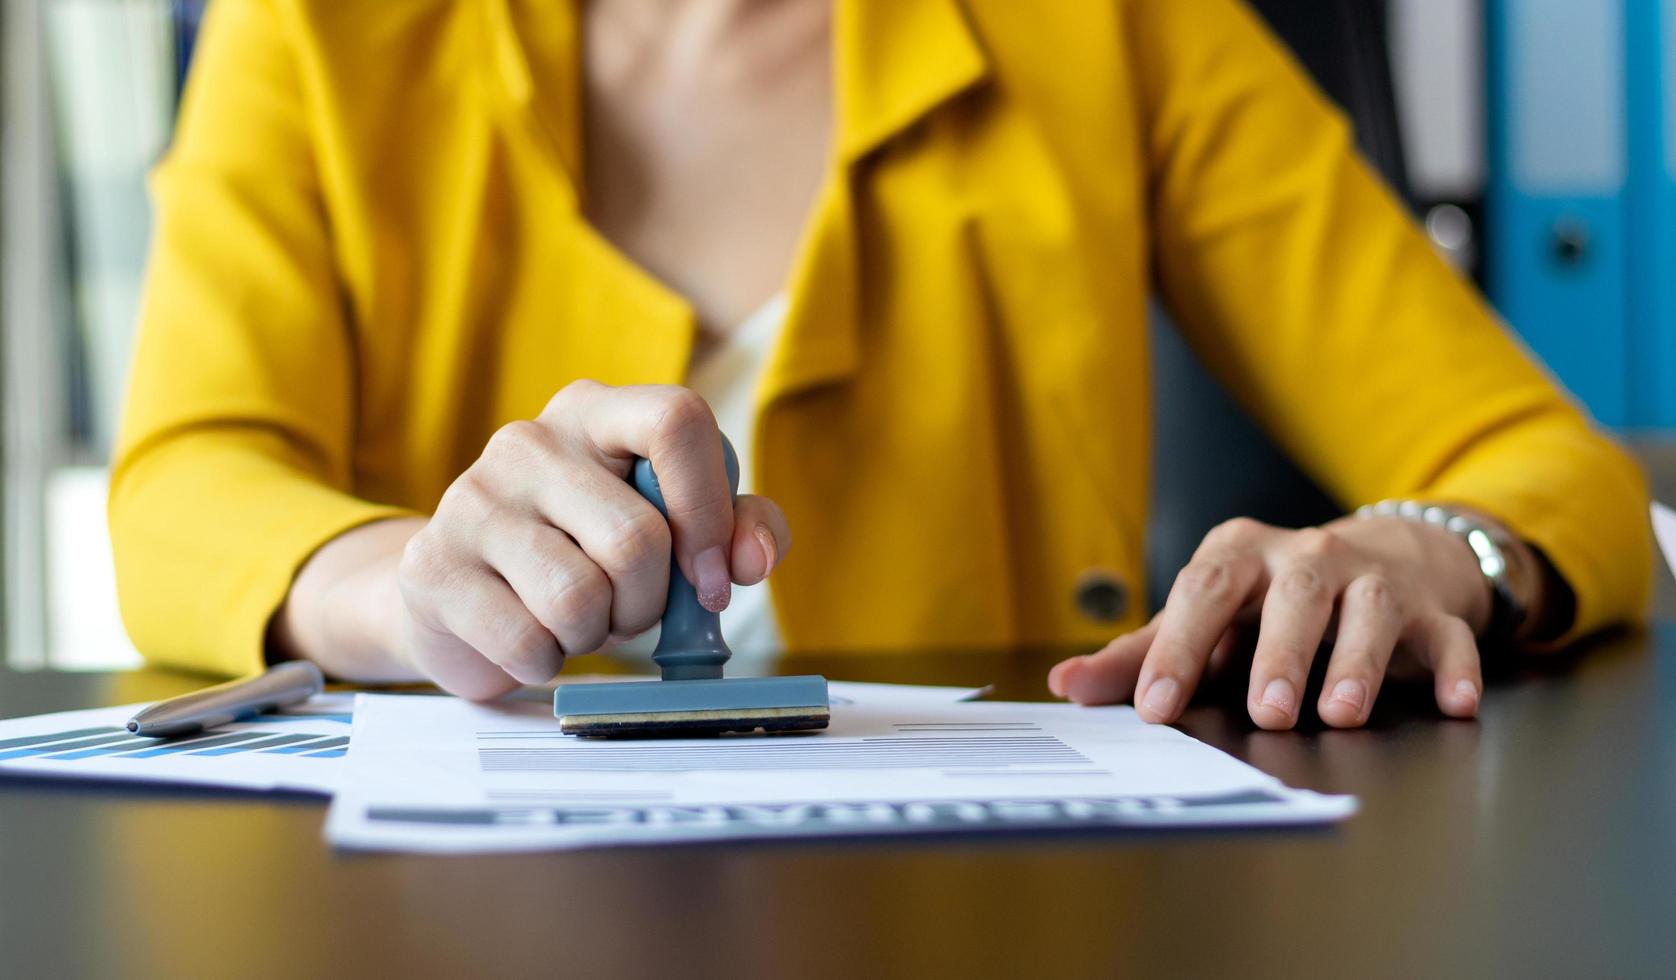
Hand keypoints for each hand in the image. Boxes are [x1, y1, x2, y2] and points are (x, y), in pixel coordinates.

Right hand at [275, 381, 789, 698]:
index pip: (676, 420)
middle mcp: (529, 441)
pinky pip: (527, 642)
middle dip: (649, 601)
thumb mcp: (672, 533)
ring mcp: (472, 500)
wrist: (463, 598)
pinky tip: (532, 639)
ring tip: (575, 620)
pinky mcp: (432, 568)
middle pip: (636, 537)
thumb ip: (738, 529)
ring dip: (596, 634)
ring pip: (579, 597)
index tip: (712, 574)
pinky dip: (546, 662)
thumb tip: (752, 557)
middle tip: (628, 609)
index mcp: (596, 412)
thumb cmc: (587, 556)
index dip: (710, 508)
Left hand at [1047, 515, 1497, 729]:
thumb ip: (1141, 654)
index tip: (1155, 706)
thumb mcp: (1206, 618)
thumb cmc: (1272, 600)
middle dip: (1280, 652)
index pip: (1202, 593)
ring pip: (1371, 607)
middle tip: (1266, 712)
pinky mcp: (1433, 609)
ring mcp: (1376, 578)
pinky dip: (1454, 667)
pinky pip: (1448, 635)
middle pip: (1295, 592)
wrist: (1383, 558)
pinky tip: (1452, 702)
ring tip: (1340, 712)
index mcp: (1240, 555)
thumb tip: (1066, 687)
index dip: (1178, 648)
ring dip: (1358, 660)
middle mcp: (1309, 556)